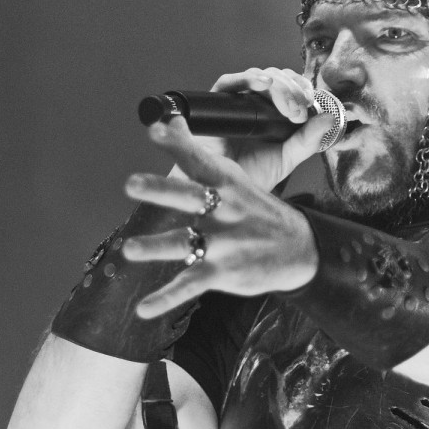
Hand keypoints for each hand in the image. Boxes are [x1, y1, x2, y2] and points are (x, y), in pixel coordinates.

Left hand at [123, 115, 318, 316]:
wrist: (299, 249)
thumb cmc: (257, 210)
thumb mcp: (234, 178)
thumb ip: (197, 155)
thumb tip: (169, 118)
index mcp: (226, 185)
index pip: (198, 159)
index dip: (177, 143)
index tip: (156, 128)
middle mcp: (224, 211)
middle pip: (189, 197)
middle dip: (161, 190)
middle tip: (131, 183)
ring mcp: (223, 243)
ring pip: (184, 243)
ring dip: (155, 247)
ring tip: (128, 249)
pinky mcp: (222, 273)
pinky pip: (189, 286)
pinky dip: (165, 299)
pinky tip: (143, 309)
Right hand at [178, 66, 335, 193]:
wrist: (224, 192)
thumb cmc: (252, 176)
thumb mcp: (288, 159)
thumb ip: (309, 140)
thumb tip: (329, 118)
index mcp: (273, 113)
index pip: (290, 85)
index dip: (301, 86)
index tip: (311, 100)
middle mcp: (255, 104)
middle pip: (276, 77)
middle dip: (292, 88)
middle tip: (300, 109)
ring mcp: (237, 102)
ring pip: (258, 76)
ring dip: (278, 85)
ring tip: (288, 106)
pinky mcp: (216, 104)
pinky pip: (229, 82)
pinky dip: (248, 78)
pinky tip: (263, 84)